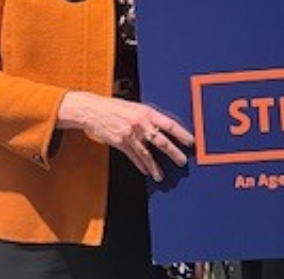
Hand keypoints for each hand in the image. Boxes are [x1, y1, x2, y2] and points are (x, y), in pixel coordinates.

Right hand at [58, 91, 194, 180]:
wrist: (93, 110)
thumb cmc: (116, 107)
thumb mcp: (136, 107)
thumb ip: (150, 117)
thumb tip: (165, 129)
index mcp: (147, 112)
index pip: (170, 125)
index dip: (182, 134)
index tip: (190, 142)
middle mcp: (140, 124)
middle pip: (162, 141)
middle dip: (174, 153)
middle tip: (182, 161)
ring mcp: (130, 135)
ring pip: (147, 154)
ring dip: (155, 166)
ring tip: (162, 176)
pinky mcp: (120, 143)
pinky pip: (133, 156)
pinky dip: (141, 165)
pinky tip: (147, 171)